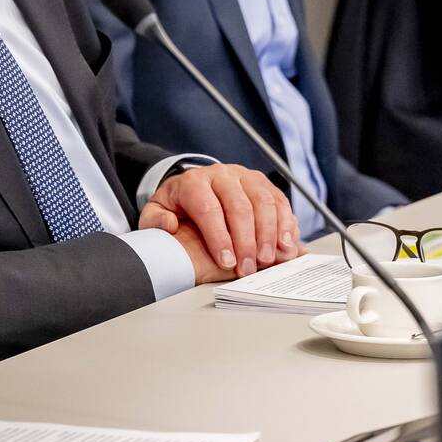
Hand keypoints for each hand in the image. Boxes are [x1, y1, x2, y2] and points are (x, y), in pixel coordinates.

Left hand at [140, 164, 303, 283]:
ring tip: (267, 260)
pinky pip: (279, 201)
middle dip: (246, 241)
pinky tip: (285, 245)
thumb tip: (169, 225)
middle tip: (248, 268)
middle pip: (239, 206)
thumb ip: (156, 220)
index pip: (208, 208)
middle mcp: (222, 174)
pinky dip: (286, 224)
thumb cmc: (179, 206)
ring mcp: (246, 176)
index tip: (226, 262)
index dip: (218, 237)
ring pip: (263, 202)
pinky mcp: (264, 183)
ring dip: (268, 234)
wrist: (197, 187)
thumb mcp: (158, 211)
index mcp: (194, 181)